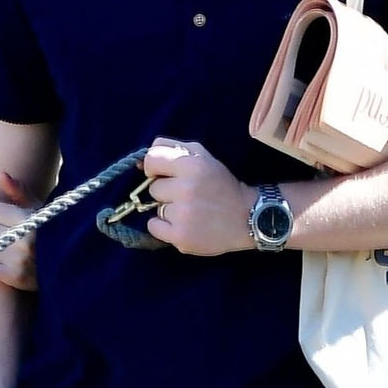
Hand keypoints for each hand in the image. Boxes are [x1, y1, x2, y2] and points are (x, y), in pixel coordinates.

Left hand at [142, 138, 252, 255]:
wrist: (248, 217)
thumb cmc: (221, 185)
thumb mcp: (202, 157)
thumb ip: (170, 150)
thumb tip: (139, 163)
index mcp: (192, 164)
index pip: (151, 159)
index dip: (153, 167)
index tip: (163, 174)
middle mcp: (186, 188)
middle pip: (153, 188)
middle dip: (167, 191)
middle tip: (188, 196)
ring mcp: (183, 215)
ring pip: (155, 208)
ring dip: (169, 210)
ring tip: (191, 211)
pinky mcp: (181, 237)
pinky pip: (153, 227)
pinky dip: (164, 227)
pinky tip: (184, 224)